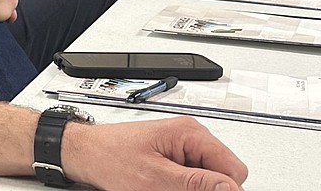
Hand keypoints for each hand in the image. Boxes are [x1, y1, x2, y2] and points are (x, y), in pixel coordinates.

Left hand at [64, 116, 247, 190]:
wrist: (86, 154)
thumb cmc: (110, 158)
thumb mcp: (155, 178)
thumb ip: (196, 183)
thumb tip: (231, 188)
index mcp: (190, 134)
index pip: (234, 170)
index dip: (221, 189)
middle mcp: (189, 137)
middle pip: (221, 175)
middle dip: (204, 189)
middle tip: (172, 190)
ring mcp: (181, 148)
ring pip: (206, 180)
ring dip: (190, 189)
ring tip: (160, 188)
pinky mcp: (172, 158)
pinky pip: (190, 179)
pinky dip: (180, 187)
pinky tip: (159, 187)